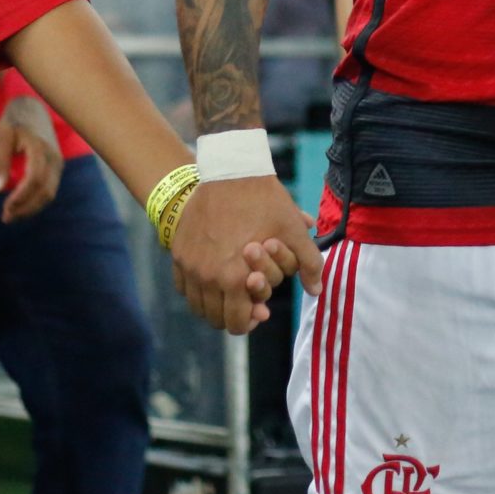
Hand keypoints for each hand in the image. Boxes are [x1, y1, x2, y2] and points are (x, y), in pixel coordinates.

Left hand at [0, 95, 62, 222]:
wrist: (33, 108)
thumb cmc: (14, 121)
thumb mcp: (2, 137)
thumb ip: (1, 162)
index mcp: (39, 147)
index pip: (35, 178)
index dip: (22, 196)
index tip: (5, 207)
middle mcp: (54, 157)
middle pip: (45, 191)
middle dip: (26, 208)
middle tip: (6, 218)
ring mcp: (58, 163)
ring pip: (50, 193)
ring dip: (31, 207)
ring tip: (12, 215)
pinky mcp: (57, 167)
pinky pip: (50, 189)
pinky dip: (36, 201)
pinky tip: (21, 205)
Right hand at [168, 174, 323, 334]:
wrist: (229, 170)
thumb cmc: (264, 201)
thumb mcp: (293, 230)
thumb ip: (309, 264)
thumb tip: (316, 291)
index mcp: (234, 278)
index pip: (237, 323)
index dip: (250, 321)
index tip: (259, 311)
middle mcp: (206, 277)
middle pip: (215, 319)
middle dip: (233, 314)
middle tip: (246, 301)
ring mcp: (188, 265)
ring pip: (197, 306)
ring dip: (214, 304)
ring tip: (230, 291)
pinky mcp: (178, 253)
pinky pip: (183, 286)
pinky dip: (196, 289)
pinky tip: (212, 278)